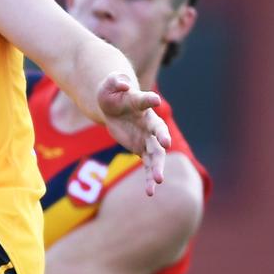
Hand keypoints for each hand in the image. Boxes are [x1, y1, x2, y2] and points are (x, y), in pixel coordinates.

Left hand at [98, 72, 171, 195]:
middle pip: (158, 132)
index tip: (155, 100)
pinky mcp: (141, 149)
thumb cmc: (112, 93)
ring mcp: (147, 137)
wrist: (113, 106)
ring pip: (156, 154)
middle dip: (161, 138)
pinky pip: (147, 166)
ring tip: (158, 180)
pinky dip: (149, 178)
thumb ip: (116, 81)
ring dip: (157, 166)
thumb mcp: (109, 84)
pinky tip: (150, 192)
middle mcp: (149, 122)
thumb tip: (123, 83)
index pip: (146, 101)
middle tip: (164, 144)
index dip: (149, 100)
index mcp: (141, 104)